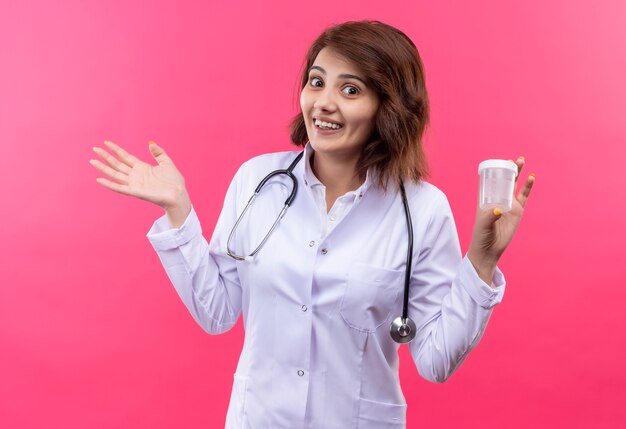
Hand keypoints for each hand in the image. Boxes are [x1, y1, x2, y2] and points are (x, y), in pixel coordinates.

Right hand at [90, 141, 190, 226]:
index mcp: (142, 168)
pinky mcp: (135, 192)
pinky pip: (119, 188)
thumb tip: (150, 143)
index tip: (106, 142)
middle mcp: (136, 175)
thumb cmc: (174, 181)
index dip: (116, 149)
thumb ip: (158, 153)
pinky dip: (109, 184)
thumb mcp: (167, 162)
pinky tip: (99, 179)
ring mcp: (134, 183)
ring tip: (92, 161)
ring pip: (115, 174)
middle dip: (106, 156)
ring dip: (103, 168)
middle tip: (94, 148)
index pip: (125, 156)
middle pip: (117, 164)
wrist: (178, 194)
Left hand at [467, 156, 534, 283]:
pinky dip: (528, 187)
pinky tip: (532, 178)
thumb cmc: (481, 236)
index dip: (495, 172)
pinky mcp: (518, 211)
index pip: (490, 182)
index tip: (500, 162)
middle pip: (504, 181)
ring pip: (514, 186)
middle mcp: (497, 200)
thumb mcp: (483, 225)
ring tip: (522, 161)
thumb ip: (490, 217)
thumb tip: (498, 210)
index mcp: (486, 199)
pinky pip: (523, 197)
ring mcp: (509, 205)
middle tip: (515, 159)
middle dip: (509, 169)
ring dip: (518, 174)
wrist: (489, 249)